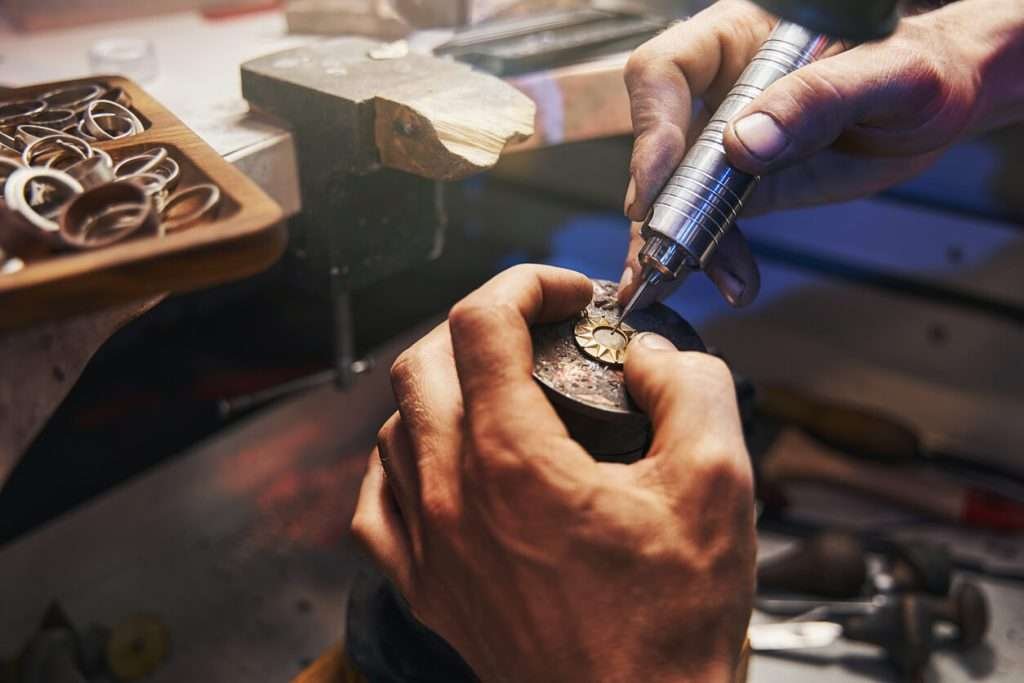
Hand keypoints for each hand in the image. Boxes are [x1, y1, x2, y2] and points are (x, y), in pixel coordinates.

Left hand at [351, 264, 755, 682]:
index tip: (566, 294)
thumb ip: (691, 389)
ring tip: (497, 392)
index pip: (482, 322)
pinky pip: (377, 503)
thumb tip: (654, 358)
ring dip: (441, 389)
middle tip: (537, 334)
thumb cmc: (669, 629)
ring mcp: (428, 546)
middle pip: (425, 362)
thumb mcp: (718, 487)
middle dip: (481, 326)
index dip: (526, 283)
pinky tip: (437, 464)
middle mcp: (451, 495)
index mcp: (513, 459)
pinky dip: (401, 462)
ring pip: (395, 427)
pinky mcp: (427, 589)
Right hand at [619, 0, 1023, 307]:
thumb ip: (817, 99)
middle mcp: (721, 91)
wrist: (944, 107)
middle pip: (659, 141)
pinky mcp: (743, 187)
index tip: (660, 177)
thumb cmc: (922, 65)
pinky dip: (717, 255)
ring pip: (676, 192)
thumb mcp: (885, 72)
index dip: (652, 124)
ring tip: (687, 275)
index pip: (665, 72)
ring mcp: (727, 143)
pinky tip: (735, 278)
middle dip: (657, 199)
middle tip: (664, 246)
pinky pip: (711, 222)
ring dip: (679, 240)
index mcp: (738, 40)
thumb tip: (745, 142)